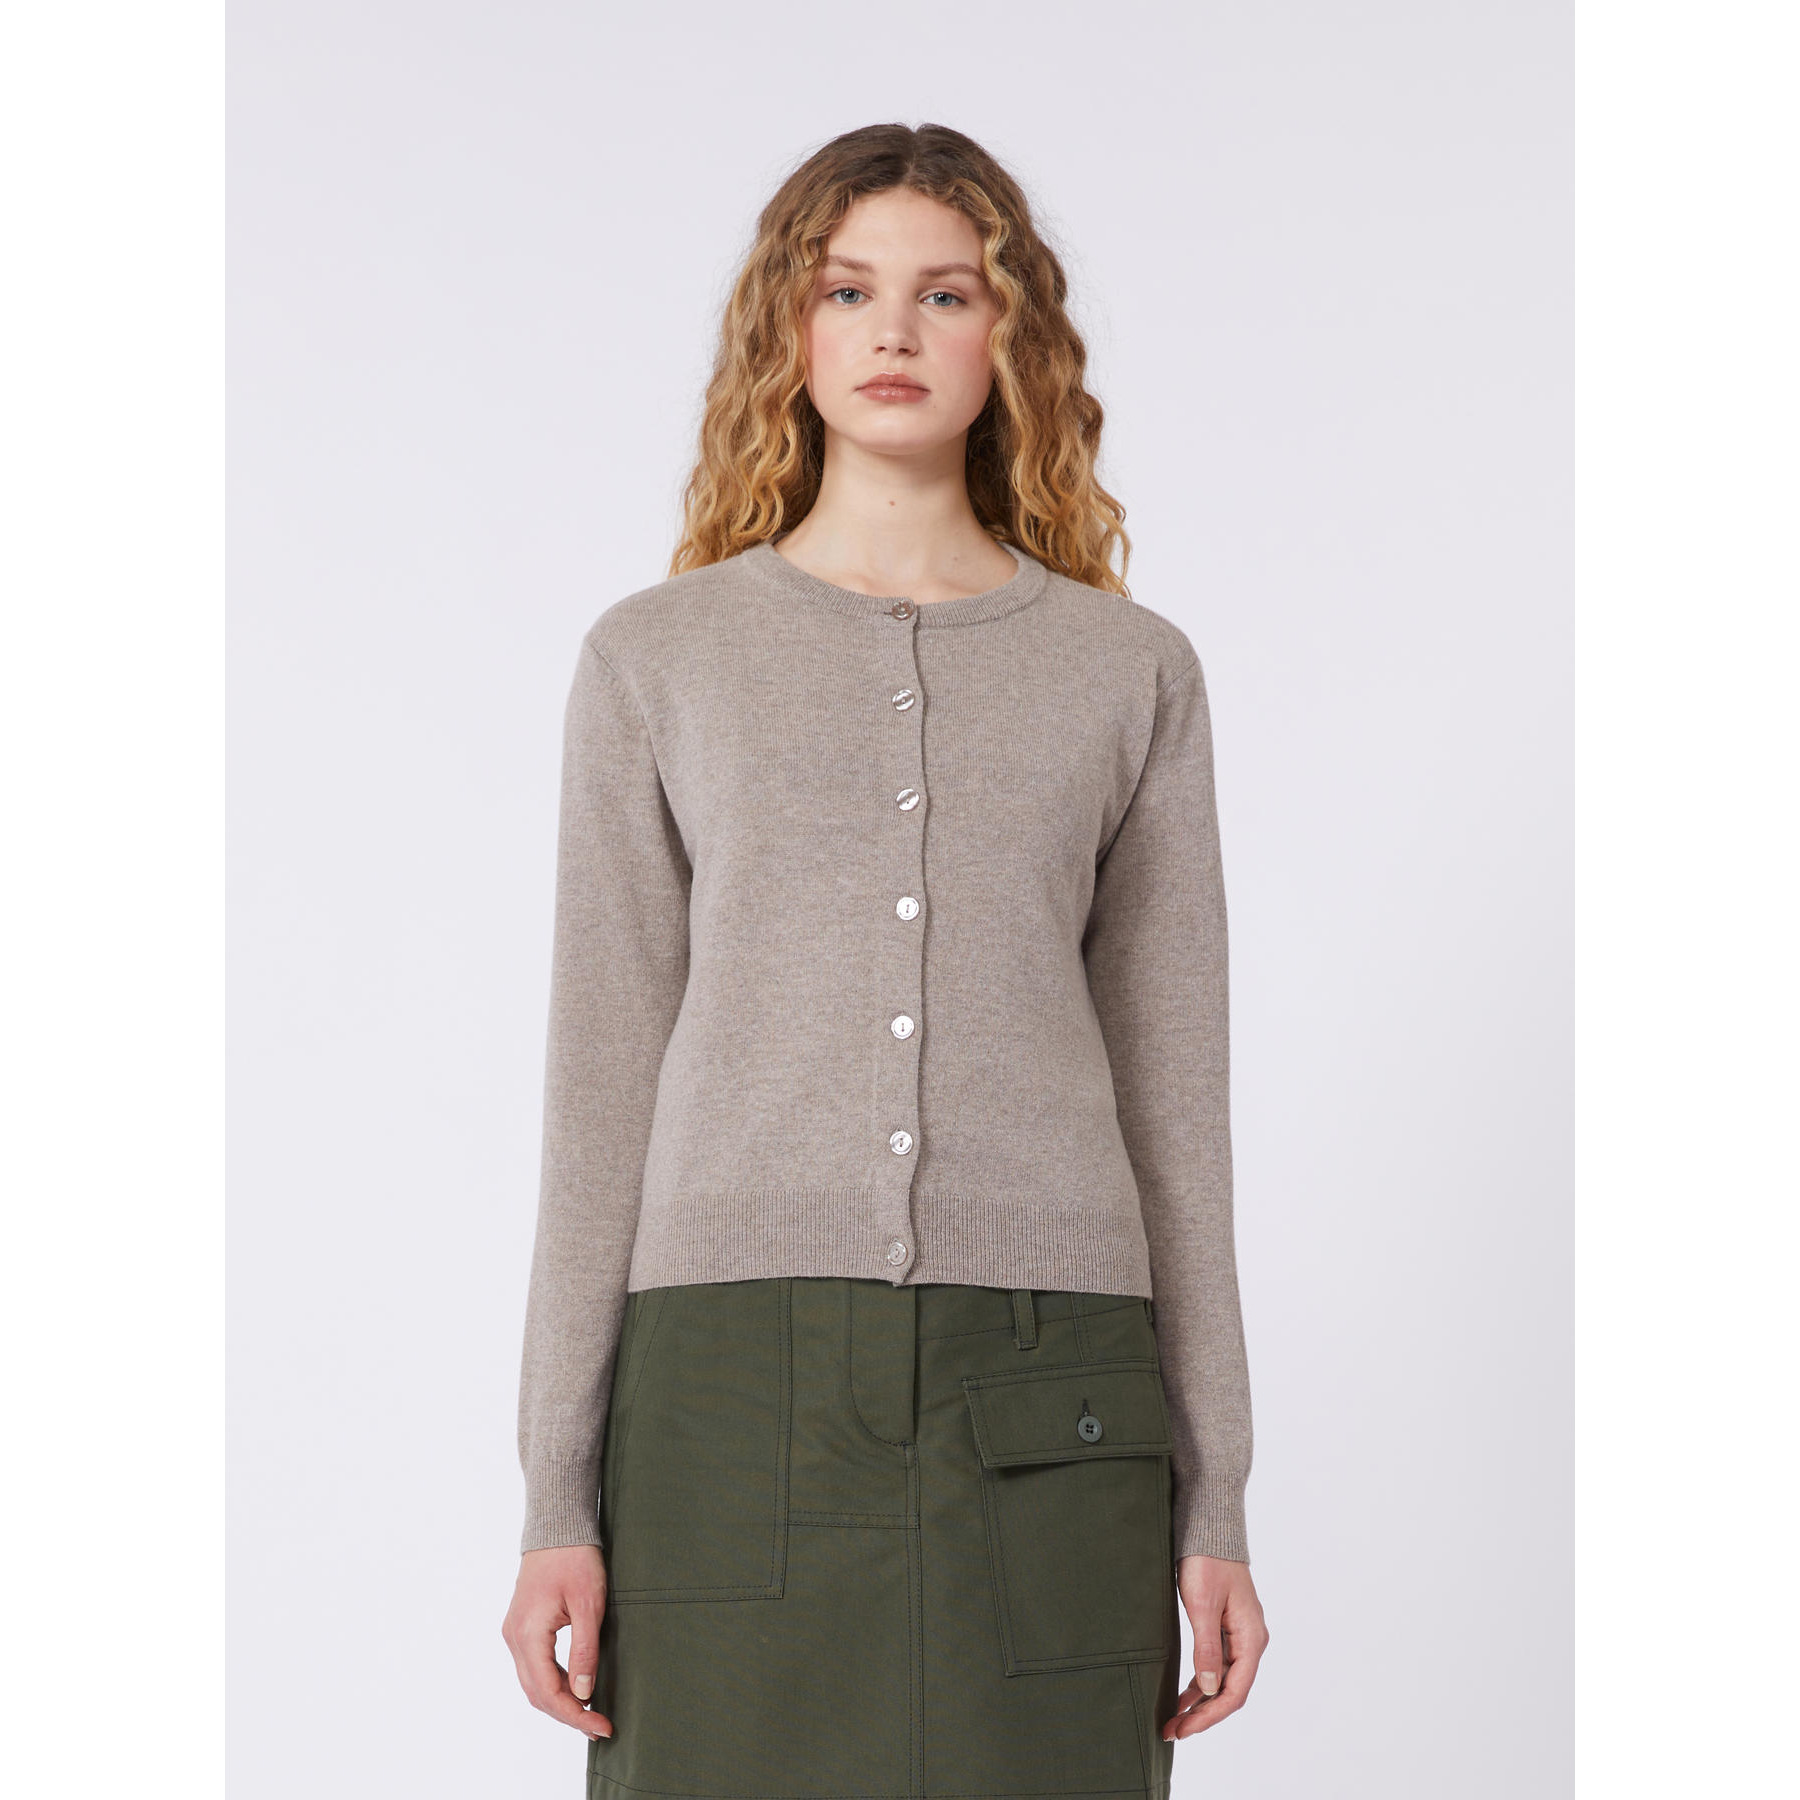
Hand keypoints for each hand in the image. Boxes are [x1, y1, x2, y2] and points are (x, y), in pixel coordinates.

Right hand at [502, 1544, 613, 1738]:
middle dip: (568, 1714)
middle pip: (537, 1693)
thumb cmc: (576, 1558)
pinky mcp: (521, 1627)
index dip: (575, 1715)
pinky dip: (552, 1684)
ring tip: (590, 1714)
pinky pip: (533, 1667)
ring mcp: (514, 1632)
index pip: (548, 1692)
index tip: (602, 1726)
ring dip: (559, 1702)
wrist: (558, 1527)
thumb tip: (585, 1693)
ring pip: (533, 1683)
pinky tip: (574, 1689)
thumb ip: (585, 1650)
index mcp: (528, 1634)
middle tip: (600, 1726)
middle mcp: (514, 1638)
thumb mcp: (589, 1604)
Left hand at [1162, 1553, 1267, 1738]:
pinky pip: (1216, 1664)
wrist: (1208, 1529)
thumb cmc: (1206, 1562)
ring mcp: (1239, 1635)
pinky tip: (1184, 1695)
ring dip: (1200, 1701)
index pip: (1235, 1691)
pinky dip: (1201, 1682)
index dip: (1209, 1715)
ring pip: (1222, 1680)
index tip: (1184, 1729)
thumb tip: (1207, 1689)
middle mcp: (1250, 1641)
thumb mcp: (1202, 1605)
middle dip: (1202, 1714)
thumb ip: (1205, 1648)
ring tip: (1174, 1720)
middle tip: (1172, 1731)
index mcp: (1251, 1638)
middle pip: (1230, 1690)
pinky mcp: (1226, 1628)